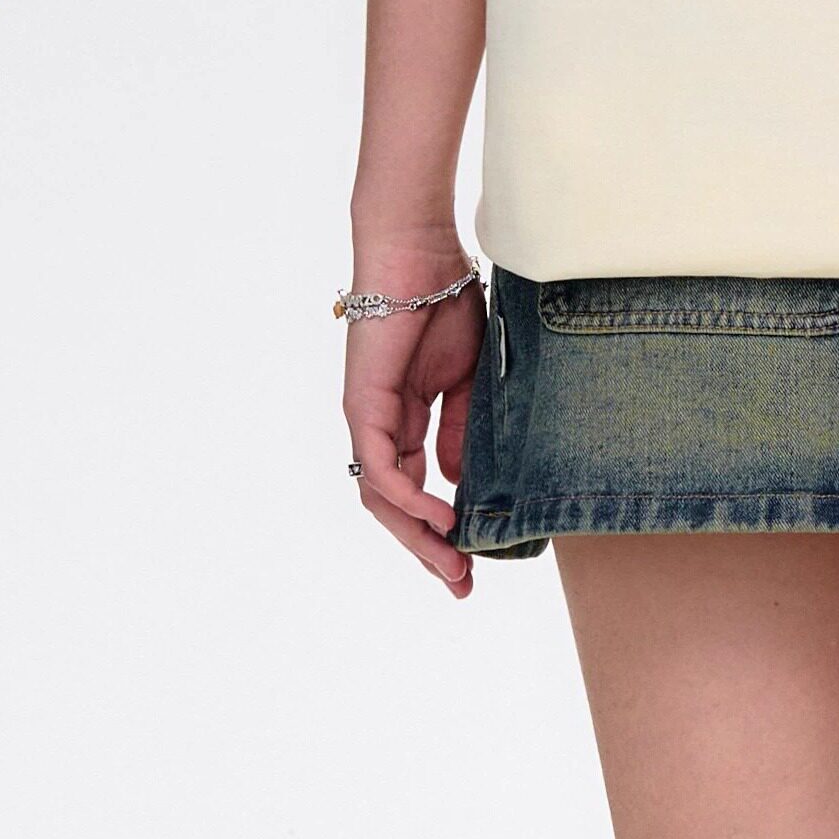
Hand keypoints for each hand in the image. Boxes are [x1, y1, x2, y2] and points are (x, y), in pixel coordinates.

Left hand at [342, 242, 482, 596]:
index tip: (476, 560)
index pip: (417, 487)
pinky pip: (379, 470)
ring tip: (453, 563)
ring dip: (417, 536)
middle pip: (395, 506)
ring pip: (382, 498)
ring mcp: (367, 419)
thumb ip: (462, 431)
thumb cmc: (445, 301)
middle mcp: (379, 427)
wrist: (421, 254)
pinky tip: (437, 520)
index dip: (443, 527)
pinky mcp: (362, 408)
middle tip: (462, 584)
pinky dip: (407, 499)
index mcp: (404, 418)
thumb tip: (460, 486)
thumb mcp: (467, 378)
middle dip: (428, 549)